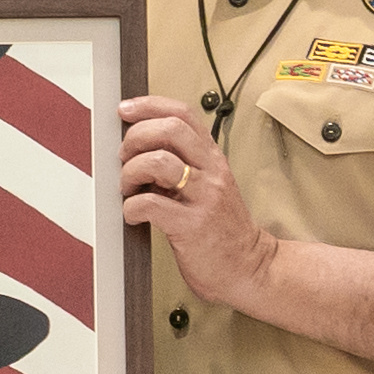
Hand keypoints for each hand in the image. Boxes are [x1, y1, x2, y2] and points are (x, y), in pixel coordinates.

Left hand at [115, 95, 277, 316]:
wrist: (249, 268)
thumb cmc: (222, 230)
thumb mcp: (207, 187)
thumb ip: (181, 166)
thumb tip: (138, 151)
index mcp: (212, 159)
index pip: (183, 114)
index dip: (150, 105)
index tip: (126, 110)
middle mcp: (211, 172)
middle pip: (170, 129)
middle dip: (136, 137)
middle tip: (124, 156)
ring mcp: (204, 198)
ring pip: (158, 162)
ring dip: (130, 171)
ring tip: (127, 188)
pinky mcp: (191, 226)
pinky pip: (150, 204)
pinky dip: (131, 207)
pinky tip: (133, 216)